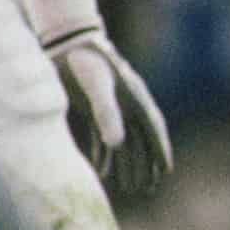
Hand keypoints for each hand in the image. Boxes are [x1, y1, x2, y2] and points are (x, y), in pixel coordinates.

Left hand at [43, 26, 175, 200]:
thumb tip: (117, 145)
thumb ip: (107, 114)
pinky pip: (102, 136)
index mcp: (135, 99)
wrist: (64, 39)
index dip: (160, 152)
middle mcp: (127, 105)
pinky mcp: (91, 107)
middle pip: (140, 140)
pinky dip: (104, 154)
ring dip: (126, 163)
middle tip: (147, 189)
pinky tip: (102, 171)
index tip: (166, 172)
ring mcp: (110, 106)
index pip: (152, 130)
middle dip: (145, 165)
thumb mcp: (96, 86)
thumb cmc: (83, 60)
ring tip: (128, 186)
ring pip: (123, 141)